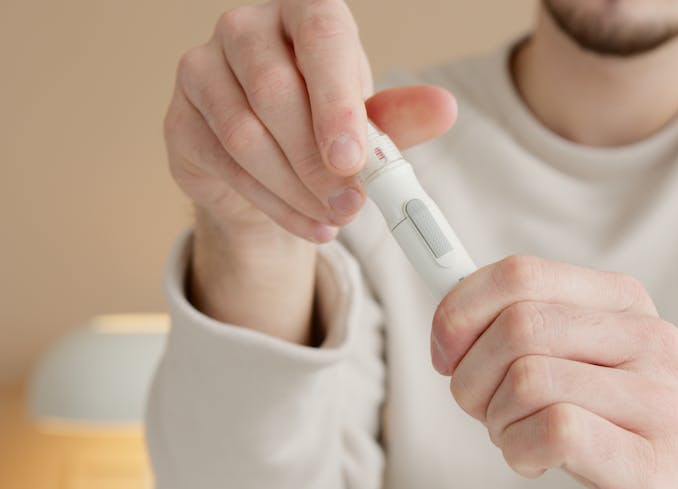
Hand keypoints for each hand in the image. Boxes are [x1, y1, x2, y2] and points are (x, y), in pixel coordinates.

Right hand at [164, 0, 456, 245]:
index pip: (319, 37)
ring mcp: (201, 70)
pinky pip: (224, 167)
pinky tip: (309, 224)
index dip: (337, 101)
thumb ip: (400, 118)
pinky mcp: (178, 120)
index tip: (354, 159)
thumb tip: (443, 109)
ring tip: (336, 217)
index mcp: (302, 12)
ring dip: (297, 190)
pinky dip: (274, 206)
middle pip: (276, 92)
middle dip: (318, 162)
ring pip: (245, 136)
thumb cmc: (323, 126)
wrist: (269, 164)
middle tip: (353, 204)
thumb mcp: (368, 122)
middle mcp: (244, 29)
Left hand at [430, 255, 677, 488]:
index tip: (444, 350)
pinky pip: (555, 431)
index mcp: (622, 300)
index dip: (461, 309)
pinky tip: (536, 460)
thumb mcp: (577, 358)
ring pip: (528, 379)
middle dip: (473, 376)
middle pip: (517, 326)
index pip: (520, 273)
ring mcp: (656, 399)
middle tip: (483, 407)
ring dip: (499, 420)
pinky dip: (521, 450)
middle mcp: (648, 337)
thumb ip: (522, 325)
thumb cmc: (616, 420)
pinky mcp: (650, 462)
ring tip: (519, 435)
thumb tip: (449, 314)